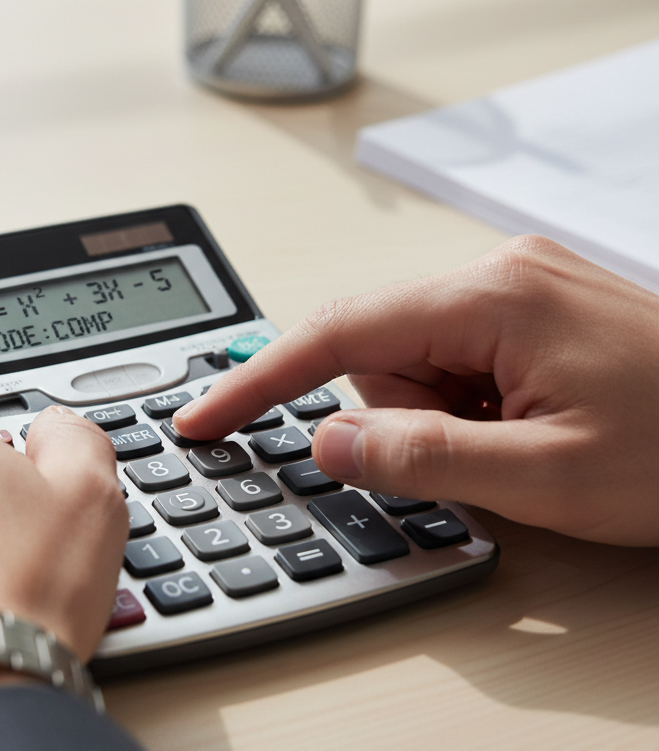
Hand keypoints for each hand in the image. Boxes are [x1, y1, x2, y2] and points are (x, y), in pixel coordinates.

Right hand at [175, 236, 658, 545]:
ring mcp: (519, 288)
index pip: (335, 333)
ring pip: (418, 362)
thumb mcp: (547, 477)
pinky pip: (458, 361)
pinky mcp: (533, 310)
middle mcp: (496, 273)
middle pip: (380, 352)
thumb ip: (422, 457)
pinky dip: (471, 406)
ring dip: (445, 417)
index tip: (205, 416)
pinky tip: (534, 426)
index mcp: (489, 296)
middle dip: (405, 416)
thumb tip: (328, 441)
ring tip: (524, 444)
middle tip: (483, 455)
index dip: (260, 380)